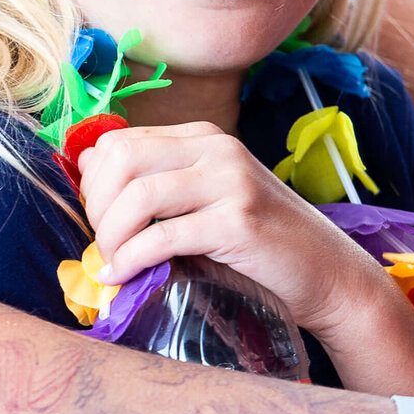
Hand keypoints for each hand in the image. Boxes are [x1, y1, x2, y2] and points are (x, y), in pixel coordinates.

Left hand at [76, 121, 386, 341]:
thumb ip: (155, 183)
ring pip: (138, 195)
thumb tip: (85, 165)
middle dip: (97, 207)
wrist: (328, 275)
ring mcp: (230, 181)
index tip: (97, 219)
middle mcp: (216, 149)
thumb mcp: (203, 201)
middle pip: (120, 159)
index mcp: (202, 137)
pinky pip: (164, 236)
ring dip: (111, 235)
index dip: (94, 182)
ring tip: (112, 263)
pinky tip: (123, 276)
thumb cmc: (257, 245)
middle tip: (102, 245)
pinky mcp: (239, 222)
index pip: (118, 141)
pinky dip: (132, 259)